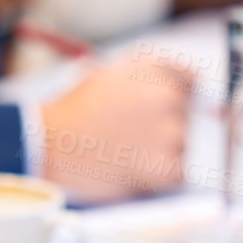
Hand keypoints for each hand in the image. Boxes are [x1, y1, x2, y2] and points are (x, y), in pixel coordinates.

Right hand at [39, 50, 192, 201]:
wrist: (49, 144)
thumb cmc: (75, 109)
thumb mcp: (111, 72)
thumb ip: (149, 73)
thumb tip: (185, 88)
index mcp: (156, 68)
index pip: (193, 79)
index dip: (180, 95)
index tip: (168, 108)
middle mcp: (168, 95)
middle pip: (189, 114)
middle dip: (169, 124)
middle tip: (135, 135)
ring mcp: (171, 131)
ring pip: (185, 144)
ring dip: (165, 150)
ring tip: (128, 151)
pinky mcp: (167, 167)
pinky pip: (178, 172)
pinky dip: (160, 175)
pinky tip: (133, 167)